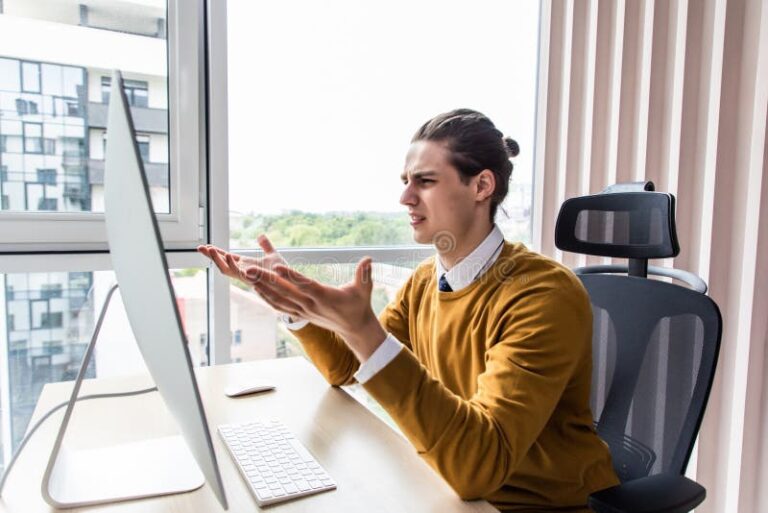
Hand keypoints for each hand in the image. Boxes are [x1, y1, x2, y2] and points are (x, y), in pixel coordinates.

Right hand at [197, 235, 287, 285]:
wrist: (292, 282)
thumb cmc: (282, 272)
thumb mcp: (273, 255)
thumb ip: (266, 246)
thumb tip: (261, 235)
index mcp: (245, 265)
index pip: (227, 258)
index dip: (216, 252)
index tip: (205, 246)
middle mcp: (243, 271)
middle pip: (222, 264)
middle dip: (211, 257)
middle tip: (199, 247)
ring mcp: (246, 276)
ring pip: (227, 269)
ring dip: (218, 260)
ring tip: (210, 249)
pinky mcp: (252, 279)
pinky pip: (239, 273)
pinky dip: (232, 265)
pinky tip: (228, 255)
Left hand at [244, 257, 386, 361]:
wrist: (354, 329)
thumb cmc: (359, 305)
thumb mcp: (364, 289)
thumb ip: (364, 274)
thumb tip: (368, 259)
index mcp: (325, 296)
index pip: (305, 284)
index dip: (291, 276)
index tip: (277, 266)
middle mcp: (310, 305)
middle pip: (285, 291)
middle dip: (266, 279)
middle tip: (248, 267)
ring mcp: (303, 311)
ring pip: (278, 299)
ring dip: (261, 287)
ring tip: (246, 275)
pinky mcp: (300, 314)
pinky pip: (279, 306)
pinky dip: (266, 297)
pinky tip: (255, 288)